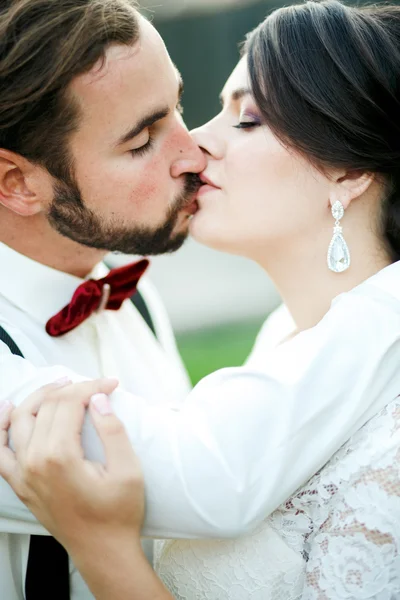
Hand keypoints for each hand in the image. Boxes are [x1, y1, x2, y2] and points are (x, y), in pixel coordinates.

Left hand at [0, 378, 144, 554]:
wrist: (103, 551)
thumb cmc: (118, 514)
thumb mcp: (128, 470)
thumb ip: (112, 430)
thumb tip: (98, 398)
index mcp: (60, 457)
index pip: (70, 403)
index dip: (92, 387)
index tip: (111, 383)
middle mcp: (34, 462)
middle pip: (48, 406)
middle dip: (73, 388)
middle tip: (96, 385)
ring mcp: (23, 473)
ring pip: (22, 418)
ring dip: (41, 397)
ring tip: (62, 386)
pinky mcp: (20, 483)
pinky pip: (0, 450)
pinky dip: (2, 427)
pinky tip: (10, 410)